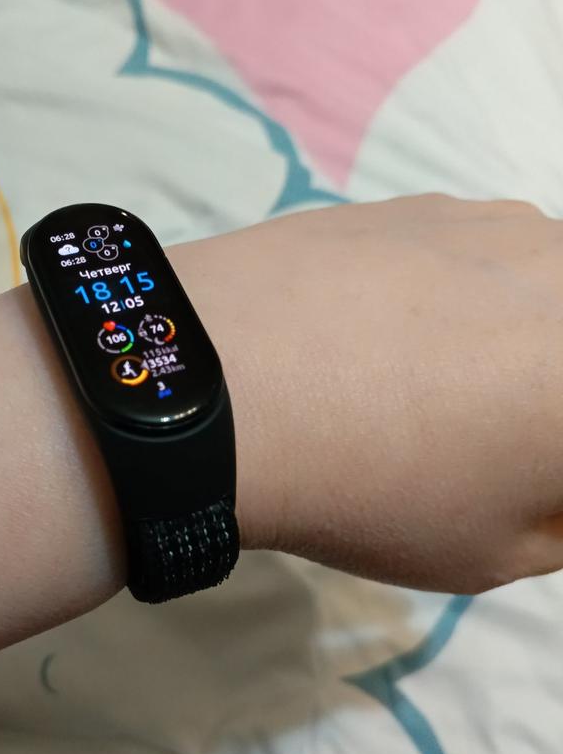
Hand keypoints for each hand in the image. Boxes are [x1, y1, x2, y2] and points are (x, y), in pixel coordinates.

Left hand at [171, 195, 562, 593]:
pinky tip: (403, 329)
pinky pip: (495, 254)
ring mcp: (510, 226)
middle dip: (544, 397)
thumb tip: (558, 479)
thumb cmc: (374, 488)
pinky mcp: (437, 202)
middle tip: (498, 435)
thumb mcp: (499, 550)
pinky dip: (479, 294)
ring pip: (551, 287)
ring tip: (445, 383)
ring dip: (528, 337)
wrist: (224, 383)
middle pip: (558, 356)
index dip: (547, 458)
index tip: (521, 469)